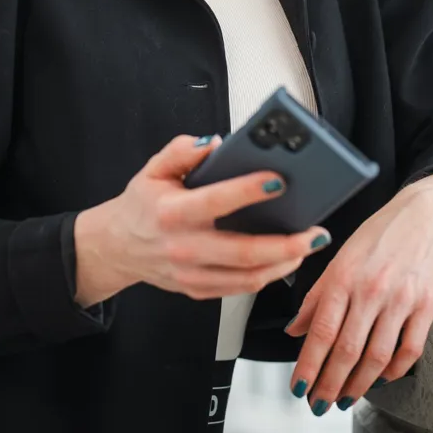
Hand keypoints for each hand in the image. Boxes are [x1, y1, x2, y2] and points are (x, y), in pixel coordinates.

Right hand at [74, 134, 331, 304]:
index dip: (249, 191)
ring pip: (247, 277)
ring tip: (309, 245)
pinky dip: (268, 276)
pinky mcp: (197, 289)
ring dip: (285, 264)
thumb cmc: (142, 205)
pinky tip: (286, 260)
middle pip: (243, 252)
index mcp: (171, 212)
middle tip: (315, 231)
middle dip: (286, 244)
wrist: (117, 246)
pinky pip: (239, 288)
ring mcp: (190, 274)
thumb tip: (215, 142)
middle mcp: (183, 247)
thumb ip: (181, 150)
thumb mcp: (153, 169)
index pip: (216, 201)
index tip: (278, 180)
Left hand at [282, 173, 432, 414]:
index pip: (321, 330)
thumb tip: (294, 329)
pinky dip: (394, 370)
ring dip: (359, 384)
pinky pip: (410, 349)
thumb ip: (316, 296)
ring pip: (377, 356)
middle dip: (330, 383)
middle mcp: (371, 289)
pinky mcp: (427, 306)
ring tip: (346, 397)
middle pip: (347, 350)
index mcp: (344, 276)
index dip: (308, 364)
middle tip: (320, 402)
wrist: (425, 215)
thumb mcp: (339, 258)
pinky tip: (381, 378)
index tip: (299, 386)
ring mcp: (401, 299)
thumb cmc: (380, 234)